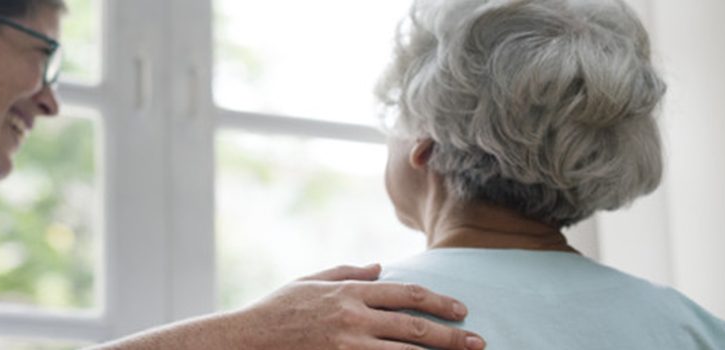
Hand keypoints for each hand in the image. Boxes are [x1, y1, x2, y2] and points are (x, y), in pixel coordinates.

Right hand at [236, 264, 485, 349]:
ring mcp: (347, 346)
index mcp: (349, 292)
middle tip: (478, 342)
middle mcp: (353, 318)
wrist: (247, 339)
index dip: (437, 301)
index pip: (405, 293)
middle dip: (451, 335)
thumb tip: (379, 267)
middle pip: (414, 326)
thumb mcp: (310, 281)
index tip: (460, 310)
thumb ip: (347, 272)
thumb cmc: (276, 310)